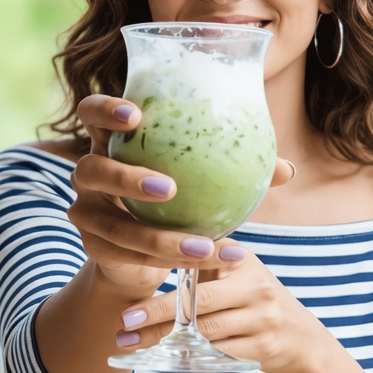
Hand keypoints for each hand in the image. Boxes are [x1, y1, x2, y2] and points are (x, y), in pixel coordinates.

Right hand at [68, 94, 295, 299]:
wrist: (141, 252)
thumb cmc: (176, 199)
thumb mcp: (200, 178)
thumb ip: (236, 168)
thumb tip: (286, 169)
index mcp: (112, 142)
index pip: (92, 113)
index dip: (105, 110)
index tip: (136, 115)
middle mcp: (90, 175)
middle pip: (89, 169)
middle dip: (126, 177)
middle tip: (168, 187)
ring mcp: (86, 213)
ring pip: (114, 226)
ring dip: (159, 237)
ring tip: (203, 245)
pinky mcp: (94, 248)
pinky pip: (128, 256)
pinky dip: (166, 260)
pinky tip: (203, 261)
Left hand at [112, 249, 330, 372]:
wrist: (301, 338)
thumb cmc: (254, 299)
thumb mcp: (238, 272)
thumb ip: (204, 262)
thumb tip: (151, 247)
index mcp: (241, 260)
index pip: (197, 264)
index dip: (164, 277)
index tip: (130, 295)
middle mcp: (255, 286)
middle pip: (198, 303)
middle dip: (157, 315)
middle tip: (123, 324)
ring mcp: (261, 318)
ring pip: (205, 332)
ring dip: (165, 341)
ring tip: (131, 345)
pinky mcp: (263, 347)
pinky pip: (219, 353)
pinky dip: (191, 356)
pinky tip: (164, 358)